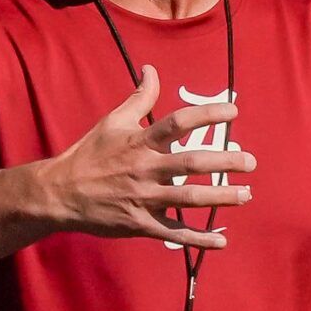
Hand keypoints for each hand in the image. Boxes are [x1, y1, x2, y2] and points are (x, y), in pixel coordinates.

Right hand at [32, 65, 253, 248]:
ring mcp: (143, 199)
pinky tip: (222, 240)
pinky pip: (175, 233)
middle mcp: (145, 169)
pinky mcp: (140, 224)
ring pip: (189, 200)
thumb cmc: (89, 155)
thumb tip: (151, 70)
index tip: (234, 111)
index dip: (209, 114)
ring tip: (246, 194)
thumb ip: (138, 98)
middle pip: (192, 164)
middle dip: (226, 162)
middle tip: (250, 162)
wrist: (59, 193)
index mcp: (140, 142)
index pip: (179, 123)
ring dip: (221, 197)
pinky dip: (199, 239)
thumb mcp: (112, 122)